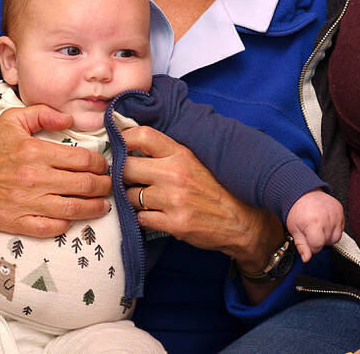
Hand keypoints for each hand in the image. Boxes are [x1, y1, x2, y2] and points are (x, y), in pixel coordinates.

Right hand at [0, 104, 112, 236]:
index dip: (100, 164)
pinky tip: (74, 218)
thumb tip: (70, 119)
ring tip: (103, 205)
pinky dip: (67, 224)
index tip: (104, 166)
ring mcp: (24, 203)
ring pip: (72, 209)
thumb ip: (43, 113)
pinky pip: (50, 228)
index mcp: (35, 152)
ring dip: (94, 208)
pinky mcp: (14, 223)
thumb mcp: (12, 120)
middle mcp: (33, 178)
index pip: (83, 160)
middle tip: (110, 186)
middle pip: (83, 185)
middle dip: (104, 186)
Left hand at [122, 125, 282, 267]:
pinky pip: (140, 219)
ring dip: (132, 200)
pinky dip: (143, 218)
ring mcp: (174, 199)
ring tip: (146, 201)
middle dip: (121, 175)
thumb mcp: (194, 162)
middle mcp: (175, 173)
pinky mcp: (174, 224)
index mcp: (181, 154)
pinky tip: (156, 215)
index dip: (122, 140)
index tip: (117, 147)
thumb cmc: (215, 189)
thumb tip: (131, 146)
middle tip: (126, 180)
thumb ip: (167, 154)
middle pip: (126, 168)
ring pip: (129, 196)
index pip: (142, 136)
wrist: (242, 221)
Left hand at [285, 189, 344, 261]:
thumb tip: (306, 258)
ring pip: (336, 237)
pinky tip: (325, 223)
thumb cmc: (297, 211)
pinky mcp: (340, 210)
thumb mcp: (295, 229)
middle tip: (311, 231)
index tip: (308, 240)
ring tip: (319, 227)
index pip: (318, 246)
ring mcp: (335, 214)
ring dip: (328, 236)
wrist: (303, 193)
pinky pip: (341, 228)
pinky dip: (334, 228)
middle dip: (319, 240)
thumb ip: (302, 246)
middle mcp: (326, 218)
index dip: (312, 246)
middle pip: (327, 242)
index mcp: (313, 223)